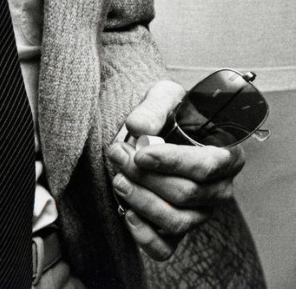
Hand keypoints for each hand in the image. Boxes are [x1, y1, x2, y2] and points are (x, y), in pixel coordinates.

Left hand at [108, 80, 244, 261]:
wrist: (160, 130)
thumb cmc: (171, 112)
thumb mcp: (165, 97)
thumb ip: (153, 107)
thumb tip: (137, 127)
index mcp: (227, 155)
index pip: (204, 165)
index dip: (172, 162)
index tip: (141, 153)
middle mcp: (220, 189)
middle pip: (185, 193)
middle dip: (145, 176)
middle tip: (117, 153)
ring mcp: (201, 213)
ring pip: (176, 220)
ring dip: (141, 200)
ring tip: (118, 177)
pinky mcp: (179, 231)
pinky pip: (165, 248)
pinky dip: (144, 235)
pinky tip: (127, 212)